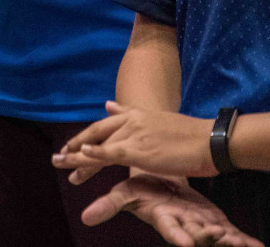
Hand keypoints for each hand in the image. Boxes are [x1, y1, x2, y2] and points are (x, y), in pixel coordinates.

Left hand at [54, 102, 217, 181]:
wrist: (212, 140)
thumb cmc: (191, 135)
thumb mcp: (156, 119)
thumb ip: (129, 113)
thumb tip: (107, 105)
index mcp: (135, 115)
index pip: (103, 125)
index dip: (85, 135)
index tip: (70, 145)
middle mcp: (130, 122)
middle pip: (95, 134)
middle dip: (74, 146)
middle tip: (57, 157)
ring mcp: (134, 135)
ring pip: (98, 146)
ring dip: (77, 157)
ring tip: (60, 164)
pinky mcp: (140, 150)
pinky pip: (111, 153)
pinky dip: (94, 154)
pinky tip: (81, 155)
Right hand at [81, 174, 262, 246]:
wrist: (163, 183)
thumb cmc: (143, 190)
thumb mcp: (125, 195)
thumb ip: (109, 206)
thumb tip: (84, 218)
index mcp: (163, 218)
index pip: (170, 229)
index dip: (178, 236)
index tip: (186, 244)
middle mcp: (184, 226)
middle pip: (197, 235)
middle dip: (208, 238)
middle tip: (217, 235)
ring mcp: (202, 226)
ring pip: (218, 239)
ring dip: (229, 242)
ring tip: (244, 245)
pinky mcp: (216, 224)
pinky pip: (233, 236)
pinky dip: (246, 242)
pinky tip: (258, 246)